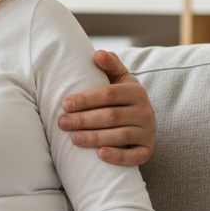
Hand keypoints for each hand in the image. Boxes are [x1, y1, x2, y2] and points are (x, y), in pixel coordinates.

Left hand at [59, 50, 153, 166]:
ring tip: (73, 139)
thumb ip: (109, 64)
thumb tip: (98, 53)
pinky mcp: (147, 150)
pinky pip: (135, 156)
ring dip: (95, 138)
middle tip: (62, 123)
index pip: (108, 94)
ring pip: (120, 136)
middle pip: (111, 116)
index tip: (64, 104)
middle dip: (84, 120)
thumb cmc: (120, 97)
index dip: (85, 99)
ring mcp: (147, 132)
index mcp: (135, 91)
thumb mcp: (118, 78)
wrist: (140, 119)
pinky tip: (100, 155)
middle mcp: (144, 111)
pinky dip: (118, 157)